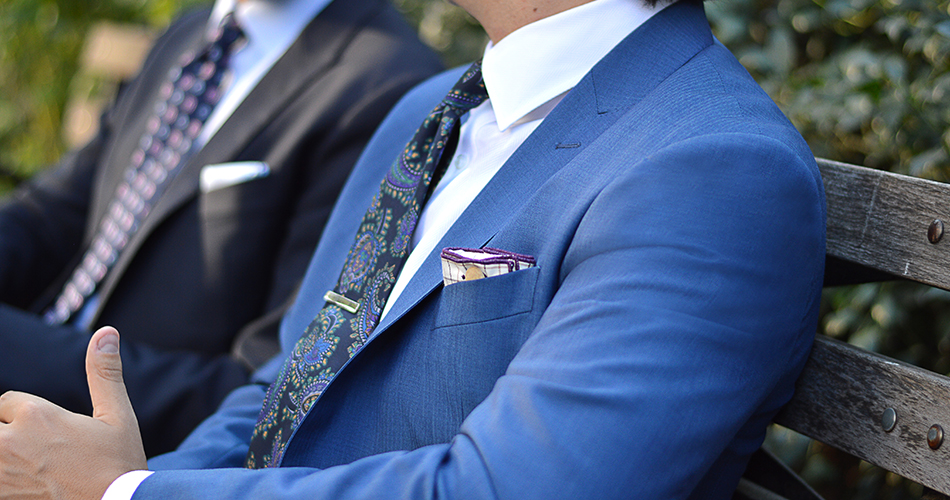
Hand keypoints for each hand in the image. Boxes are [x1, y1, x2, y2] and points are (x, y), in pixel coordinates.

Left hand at [0, 327, 146, 499]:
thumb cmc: (119, 466)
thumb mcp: (118, 417)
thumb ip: (103, 373)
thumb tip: (106, 333)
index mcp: (38, 415)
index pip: (7, 402)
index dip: (24, 415)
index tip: (45, 434)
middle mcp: (11, 440)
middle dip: (8, 433)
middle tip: (34, 450)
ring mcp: (0, 471)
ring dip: (5, 455)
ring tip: (25, 464)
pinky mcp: (0, 494)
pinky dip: (4, 478)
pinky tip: (20, 481)